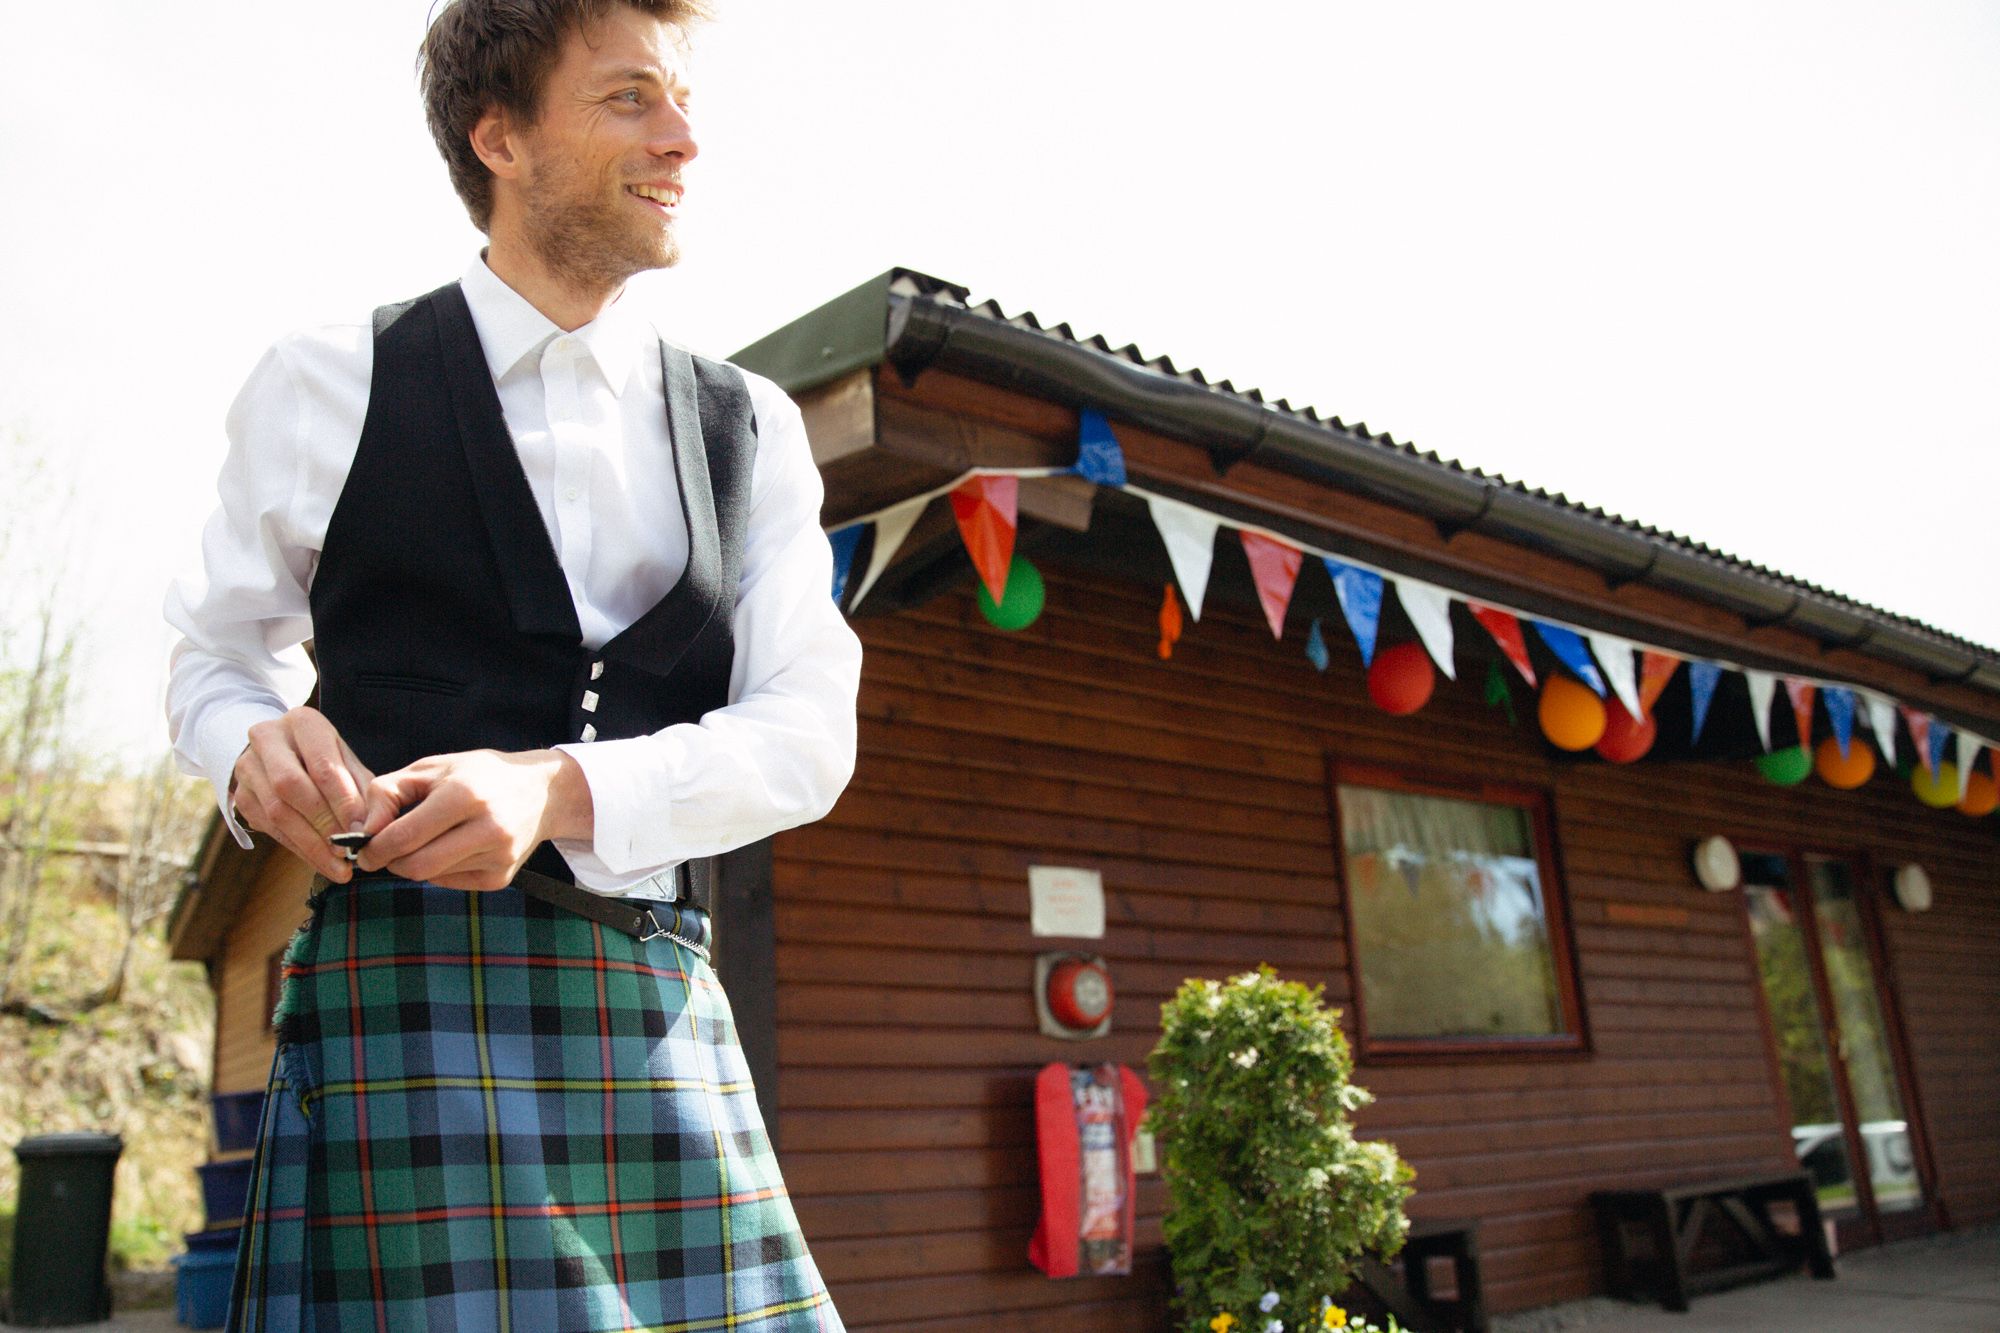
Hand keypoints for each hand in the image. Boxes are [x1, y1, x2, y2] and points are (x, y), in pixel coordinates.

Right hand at [230, 706, 379, 882]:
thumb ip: (359, 786)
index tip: (361, 830)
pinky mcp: (240, 796)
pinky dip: (298, 847)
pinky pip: (269, 828)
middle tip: (347, 851)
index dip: (342, 802)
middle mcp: (268, 739)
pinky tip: (320, 861)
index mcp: (303, 723)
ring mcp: (248, 768)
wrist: (281, 748)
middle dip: (323, 824)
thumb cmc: (325, 754)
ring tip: (338, 866)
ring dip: (310, 844)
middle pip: (291, 787)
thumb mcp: (346, 758)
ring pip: (277, 811)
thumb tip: (371, 825)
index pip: (322, 766)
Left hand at [354, 748, 592, 890]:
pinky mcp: (502, 877)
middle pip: (416, 866)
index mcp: (465, 795)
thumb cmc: (477, 775)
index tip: (363, 850)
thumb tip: (365, 830)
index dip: (374, 849)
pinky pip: (452, 883)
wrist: (542, 792)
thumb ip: (388, 792)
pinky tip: (452, 848)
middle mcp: (487, 828)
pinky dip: (440, 870)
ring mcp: (498, 856)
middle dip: (391, 862)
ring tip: (426, 840)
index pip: (404, 836)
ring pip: (432, 876)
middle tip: (385, 852)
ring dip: (416, 864)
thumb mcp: (431, 768)